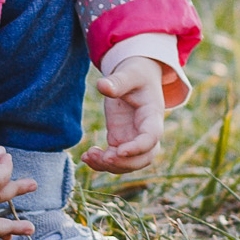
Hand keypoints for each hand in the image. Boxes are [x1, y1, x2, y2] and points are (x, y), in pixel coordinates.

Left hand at [81, 56, 165, 174]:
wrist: (137, 77)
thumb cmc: (136, 74)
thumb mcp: (129, 73)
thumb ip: (117, 81)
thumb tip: (101, 86)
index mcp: (153, 116)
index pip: (151, 138)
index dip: (137, 148)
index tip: (118, 150)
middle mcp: (147, 133)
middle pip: (143, 158)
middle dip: (124, 163)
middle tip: (103, 157)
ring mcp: (134, 139)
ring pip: (128, 164)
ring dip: (110, 166)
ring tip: (88, 156)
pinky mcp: (121, 140)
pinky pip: (115, 159)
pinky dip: (101, 163)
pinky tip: (86, 157)